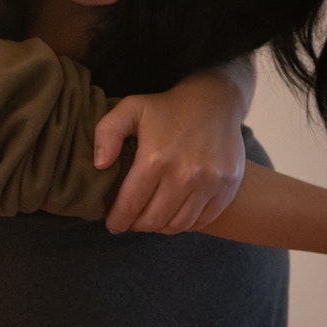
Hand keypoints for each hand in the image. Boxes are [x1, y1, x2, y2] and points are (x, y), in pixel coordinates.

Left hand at [95, 68, 248, 234]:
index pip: (130, 206)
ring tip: (152, 217)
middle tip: (132, 220)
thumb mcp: (130, 109)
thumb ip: (107, 133)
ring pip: (177, 225)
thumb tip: (99, 165)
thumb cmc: (166, 108)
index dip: (118, 220)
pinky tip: (175, 212)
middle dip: (137, 225)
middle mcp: (185, 173)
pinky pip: (202, 220)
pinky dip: (185, 222)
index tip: (114, 223)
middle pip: (153, 220)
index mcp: (156, 158)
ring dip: (161, 226)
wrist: (215, 100)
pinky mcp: (227, 186)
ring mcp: (210, 181)